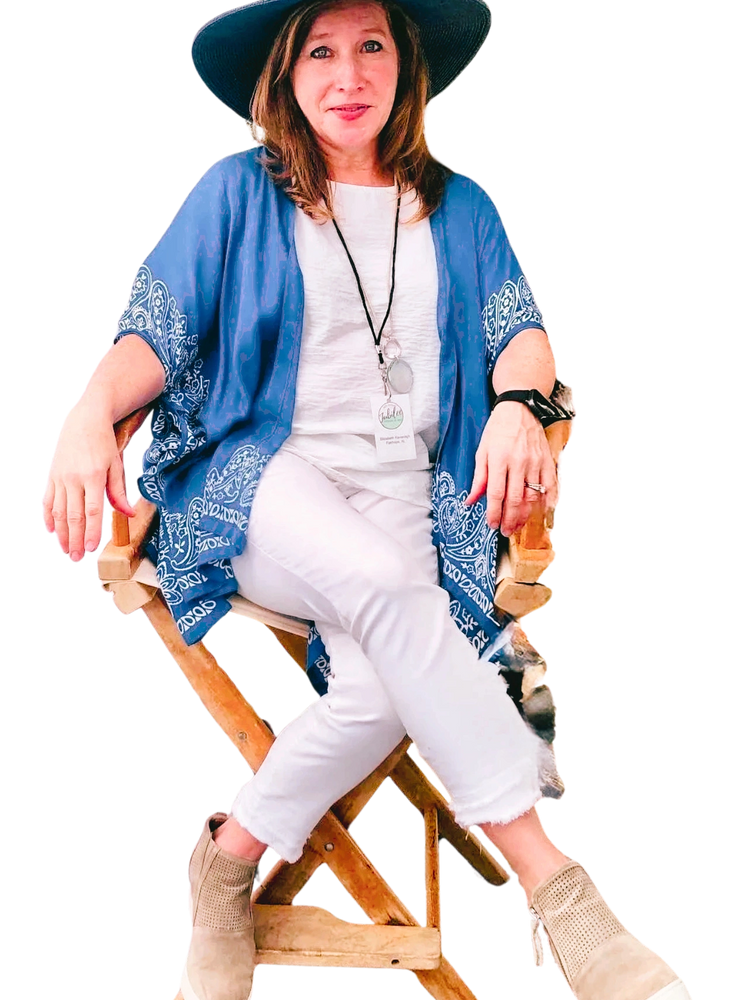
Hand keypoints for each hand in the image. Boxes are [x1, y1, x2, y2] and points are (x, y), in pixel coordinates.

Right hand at [39, 400, 134, 563]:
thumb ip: (119, 491)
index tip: (92, 549)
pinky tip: (51, 532)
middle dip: (75, 540)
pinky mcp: (50, 475)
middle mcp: (74, 478)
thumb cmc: (103, 441)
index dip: (92, 532)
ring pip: (57, 512)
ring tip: (65, 551)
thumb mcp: (116, 464)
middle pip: (73, 516)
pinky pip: (46, 501)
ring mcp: (59, 477)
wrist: (83, 418)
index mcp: (94, 476)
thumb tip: (130, 513)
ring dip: (61, 534)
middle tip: (77, 559)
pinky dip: (47, 518)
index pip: (92, 510)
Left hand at [465, 402, 557, 536]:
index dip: (493, 512)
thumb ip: (478, 478)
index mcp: (499, 459)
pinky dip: (547, 502)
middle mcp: (519, 462)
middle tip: (505, 532)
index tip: (491, 525)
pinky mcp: (547, 461)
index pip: (496, 493)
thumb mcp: (482, 451)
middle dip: (509, 519)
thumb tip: (470, 500)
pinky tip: (541, 513)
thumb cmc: (498, 429)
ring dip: (526, 515)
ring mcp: (536, 462)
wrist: (520, 409)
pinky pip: (550, 486)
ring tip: (518, 526)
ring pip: (533, 496)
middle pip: (515, 499)